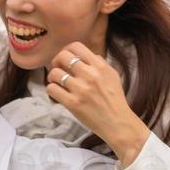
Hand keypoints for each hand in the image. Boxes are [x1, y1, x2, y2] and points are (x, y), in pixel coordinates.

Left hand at [44, 42, 150, 163]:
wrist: (117, 122)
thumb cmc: (115, 99)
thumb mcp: (112, 75)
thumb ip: (100, 63)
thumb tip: (85, 56)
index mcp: (100, 66)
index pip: (76, 46)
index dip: (66, 50)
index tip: (65, 58)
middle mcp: (90, 75)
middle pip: (63, 57)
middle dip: (56, 61)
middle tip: (58, 69)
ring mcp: (80, 89)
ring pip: (55, 73)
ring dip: (52, 77)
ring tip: (57, 82)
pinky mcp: (72, 103)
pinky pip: (52, 89)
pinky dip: (51, 89)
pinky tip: (57, 93)